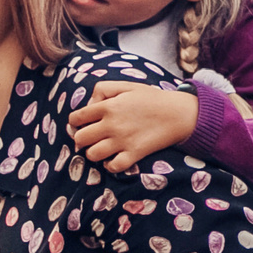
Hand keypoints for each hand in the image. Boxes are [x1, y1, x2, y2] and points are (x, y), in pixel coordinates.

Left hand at [68, 80, 200, 173]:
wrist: (177, 113)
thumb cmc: (151, 98)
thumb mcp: (126, 86)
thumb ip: (103, 89)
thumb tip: (89, 105)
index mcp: (108, 106)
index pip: (77, 118)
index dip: (75, 122)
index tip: (80, 124)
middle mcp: (111, 124)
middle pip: (80, 138)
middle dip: (81, 138)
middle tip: (89, 138)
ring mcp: (122, 141)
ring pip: (92, 155)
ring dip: (93, 153)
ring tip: (100, 148)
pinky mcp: (134, 153)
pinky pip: (113, 167)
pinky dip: (110, 165)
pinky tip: (112, 159)